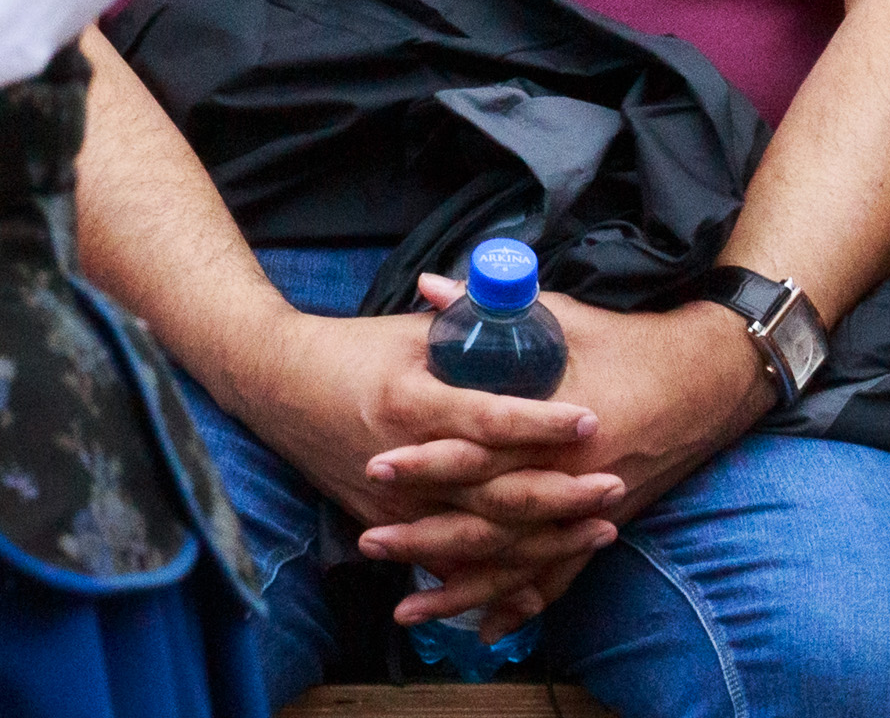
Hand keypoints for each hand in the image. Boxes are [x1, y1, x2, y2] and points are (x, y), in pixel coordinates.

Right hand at [207, 287, 616, 635]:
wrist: (273, 384)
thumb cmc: (347, 350)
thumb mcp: (405, 334)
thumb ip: (464, 330)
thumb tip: (525, 318)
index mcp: (407, 401)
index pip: (487, 420)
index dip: (542, 423)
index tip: (591, 418)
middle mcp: (401, 459)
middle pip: (496, 492)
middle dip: (563, 493)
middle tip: (616, 484)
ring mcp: (393, 502)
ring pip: (483, 536)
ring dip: (548, 537)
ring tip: (602, 528)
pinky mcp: (386, 523)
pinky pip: (451, 559)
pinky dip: (501, 571)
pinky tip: (547, 570)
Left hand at [357, 283, 768, 629]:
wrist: (707, 379)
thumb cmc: (623, 341)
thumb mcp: (556, 314)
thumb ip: (487, 307)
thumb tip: (428, 287)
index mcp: (552, 422)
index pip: (479, 448)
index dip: (427, 460)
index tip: (375, 466)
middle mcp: (569, 476)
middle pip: (489, 516)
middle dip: (427, 533)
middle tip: (369, 539)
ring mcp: (588, 509)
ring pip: (518, 560)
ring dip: (460, 583)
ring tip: (406, 604)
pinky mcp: (602, 526)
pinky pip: (558, 577)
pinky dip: (519, 604)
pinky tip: (483, 630)